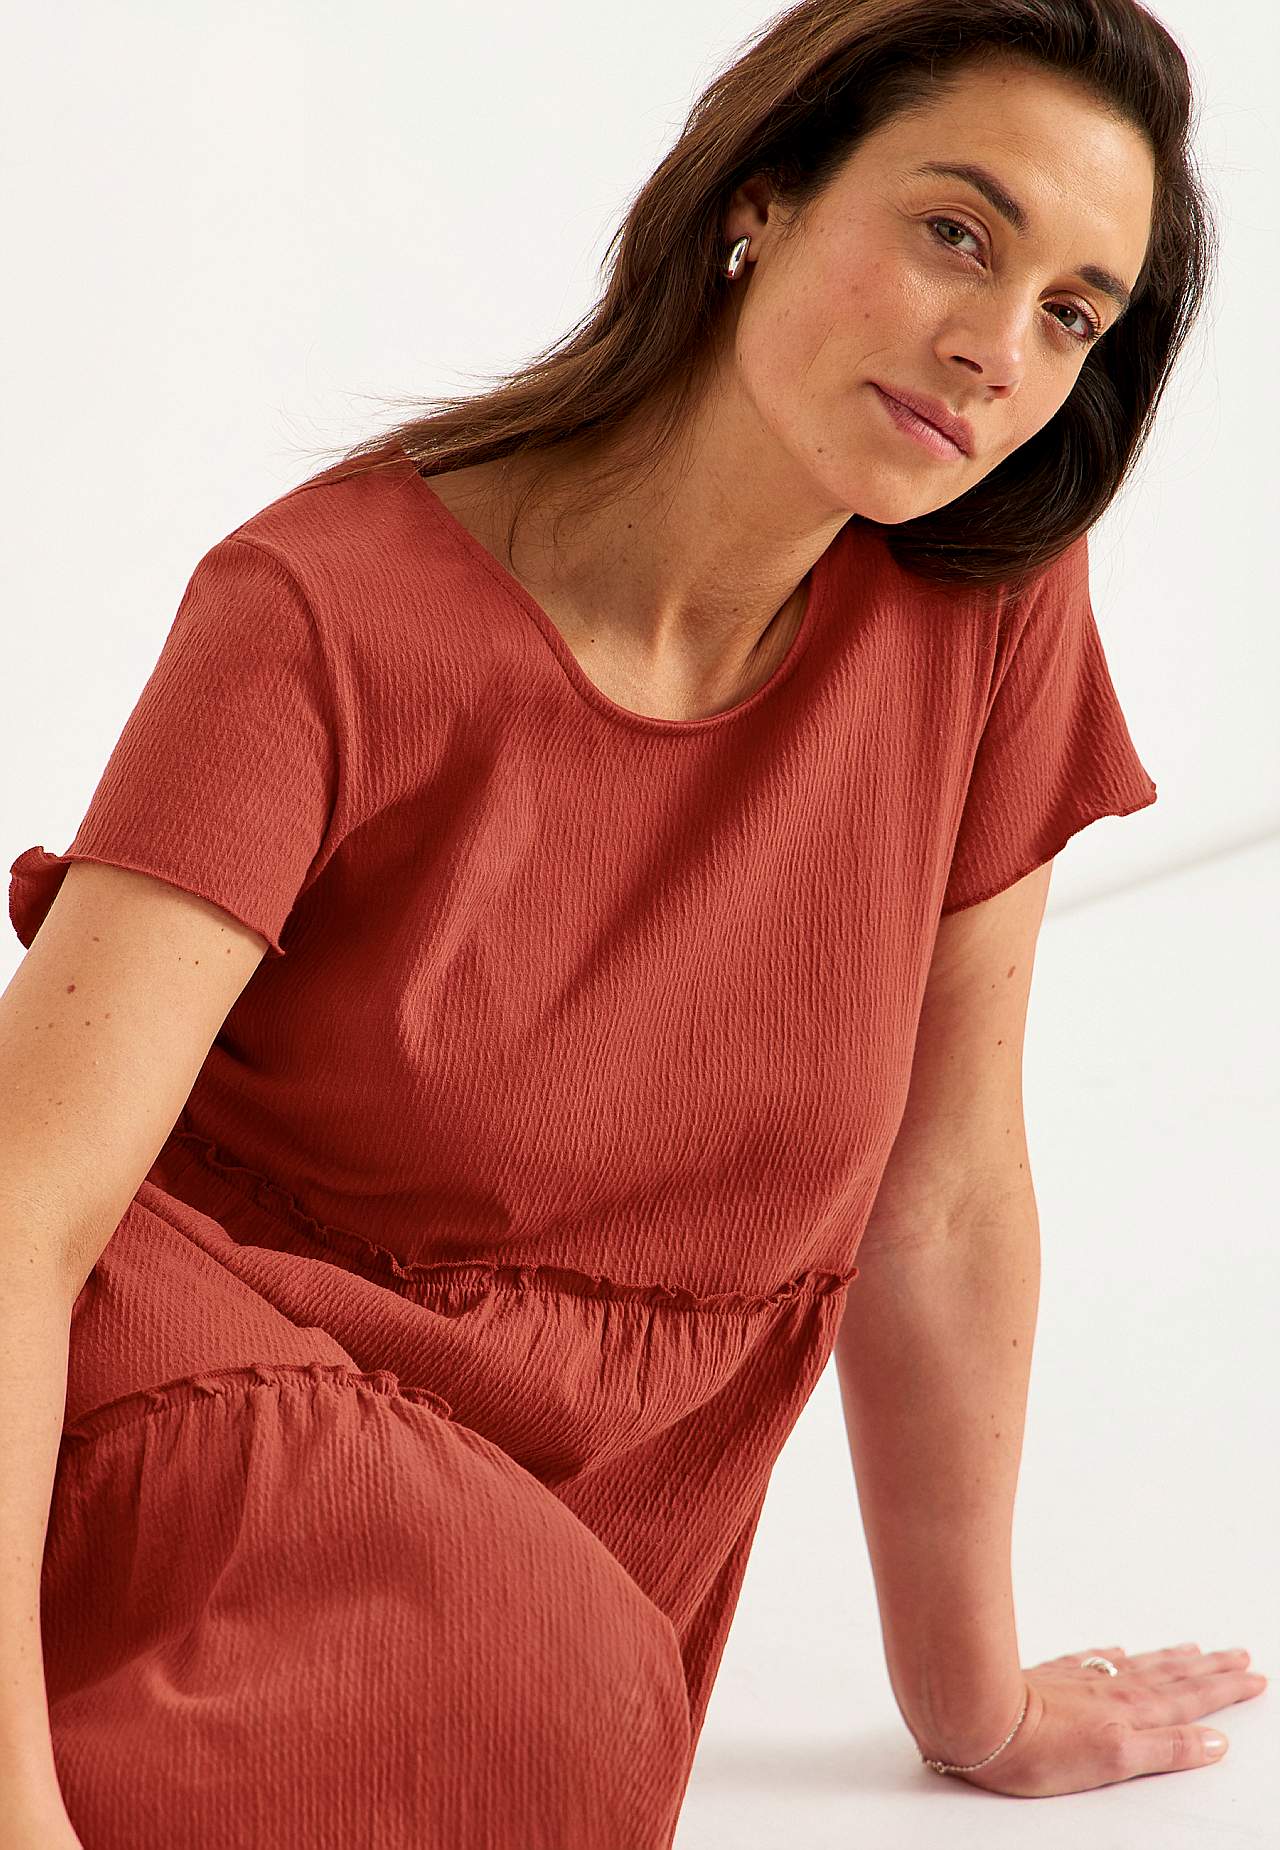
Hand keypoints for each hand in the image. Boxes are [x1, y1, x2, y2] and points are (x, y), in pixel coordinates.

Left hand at [939, 1641, 1267, 1797]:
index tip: (1253, 1675)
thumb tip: (1214, 1740)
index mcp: (1132, 1712)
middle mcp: (1112, 1690)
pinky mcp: (1053, 1677)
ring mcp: (1082, 1680)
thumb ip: (1166, 1749)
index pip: (1190, 1699)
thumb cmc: (1039, 1748)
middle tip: (1239, 1654)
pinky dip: (1117, 1655)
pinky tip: (1120, 1651)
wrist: (979, 1717)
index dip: (1224, 1689)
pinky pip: (1097, 1659)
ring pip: (1140, 1665)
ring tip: (1195, 1647)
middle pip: (1172, 1675)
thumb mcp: (1116, 1760)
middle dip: (1209, 1667)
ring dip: (1172, 1658)